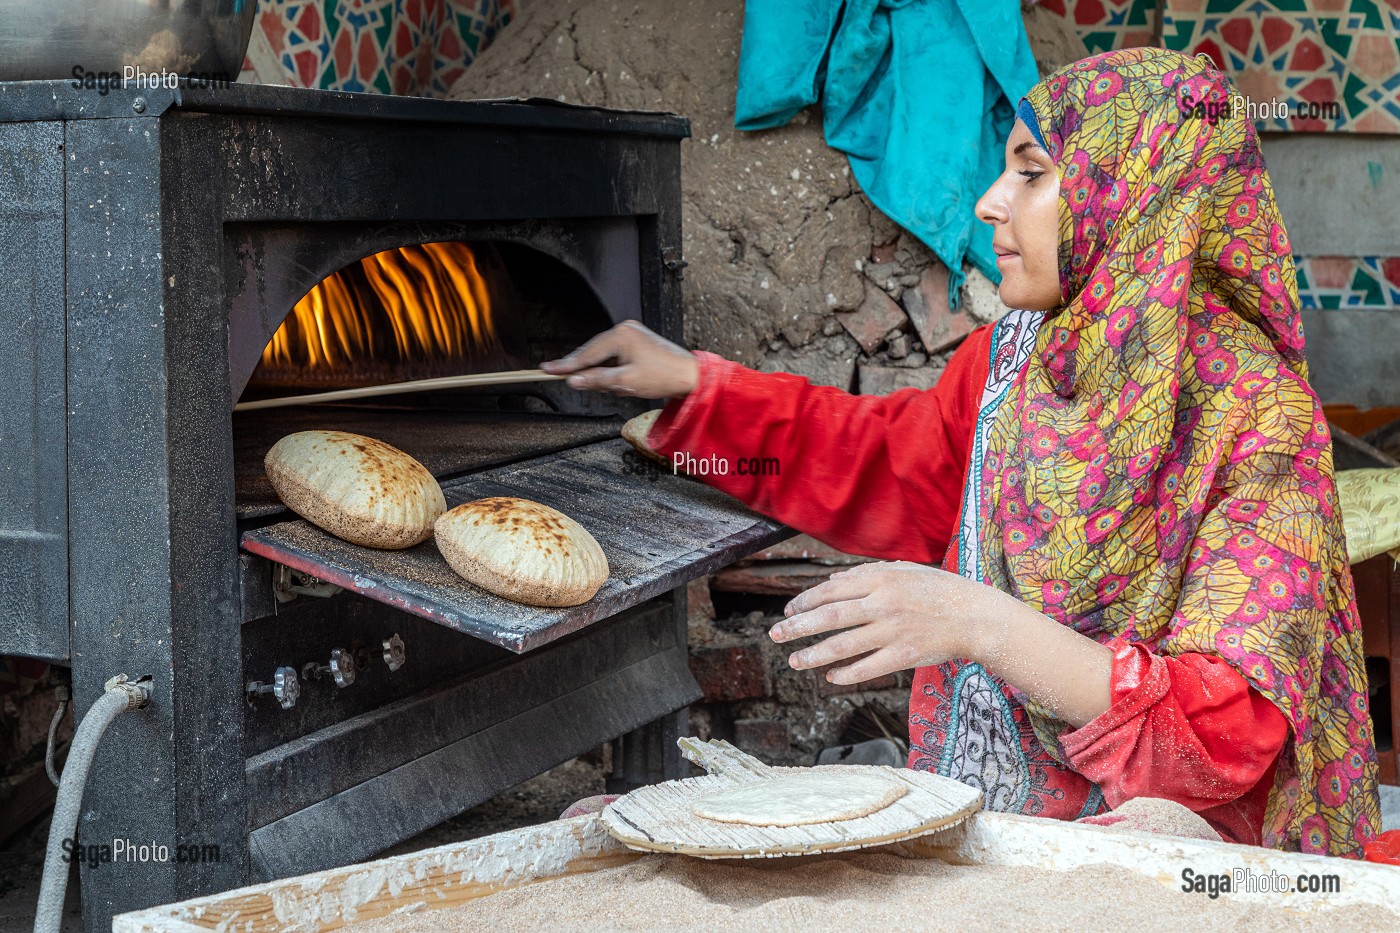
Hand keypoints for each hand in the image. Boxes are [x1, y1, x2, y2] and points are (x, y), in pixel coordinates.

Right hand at [541, 321, 698, 398]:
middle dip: (591, 373)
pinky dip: (616, 371)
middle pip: (594, 353)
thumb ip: (597, 380)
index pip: (586, 353)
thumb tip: (573, 381)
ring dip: (607, 375)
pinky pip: (616, 357)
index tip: (546, 370)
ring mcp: (631, 334)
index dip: (566, 365)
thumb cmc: (663, 377)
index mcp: (620, 335)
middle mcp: (624, 329)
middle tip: (586, 385)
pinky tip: (625, 382)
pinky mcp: (637, 342)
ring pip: (605, 357)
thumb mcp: (626, 383)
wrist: (690, 375)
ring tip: (624, 388)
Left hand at [770, 560, 1112, 727]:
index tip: (789, 611)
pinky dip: (846, 673)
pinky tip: (831, 677)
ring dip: (814, 654)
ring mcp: (893, 631)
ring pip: (843, 645)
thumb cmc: (937, 590)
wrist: (975, 615)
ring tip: (794, 660)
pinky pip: (868, 667)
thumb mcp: (903, 571)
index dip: (806, 601)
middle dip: (797, 627)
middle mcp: (883, 603)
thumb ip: (867, 575)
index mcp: (881, 578)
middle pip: (829, 617)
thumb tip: (831, 582)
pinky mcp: (904, 655)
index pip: (832, 590)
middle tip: (775, 634)